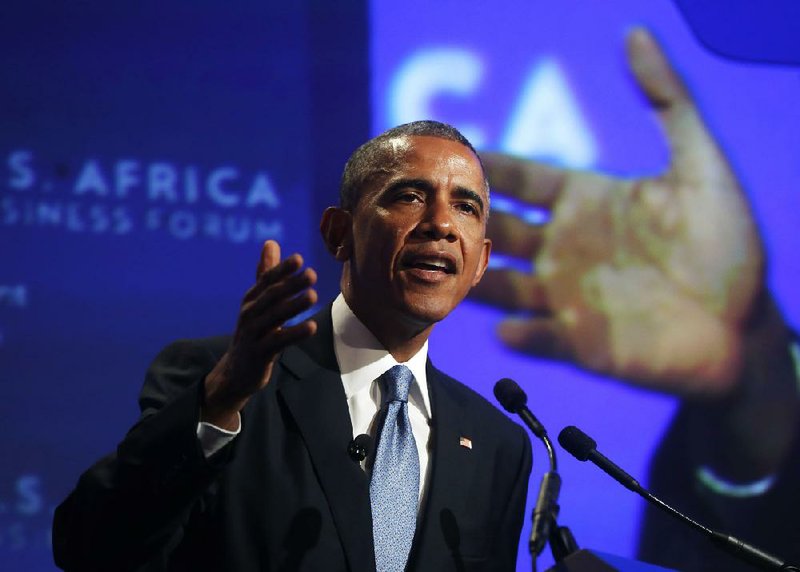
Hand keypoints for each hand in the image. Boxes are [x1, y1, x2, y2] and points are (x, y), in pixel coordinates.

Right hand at [203, 240, 317, 427]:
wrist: (236, 371)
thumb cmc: (253, 332)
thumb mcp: (258, 301)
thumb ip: (266, 273)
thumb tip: (271, 242)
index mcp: (251, 299)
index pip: (266, 280)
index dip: (282, 269)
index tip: (299, 258)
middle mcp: (250, 314)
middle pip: (271, 296)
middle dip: (290, 284)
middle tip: (311, 274)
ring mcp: (253, 334)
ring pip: (274, 317)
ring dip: (293, 306)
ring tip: (313, 296)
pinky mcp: (259, 353)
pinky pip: (278, 342)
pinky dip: (294, 334)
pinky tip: (312, 327)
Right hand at [473, 28, 764, 394]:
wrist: (746, 326)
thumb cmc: (729, 245)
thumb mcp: (702, 167)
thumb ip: (669, 101)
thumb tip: (635, 35)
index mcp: (584, 202)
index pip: (521, 178)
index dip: (486, 165)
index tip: (446, 151)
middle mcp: (563, 246)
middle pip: (497, 229)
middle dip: (462, 219)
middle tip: (426, 210)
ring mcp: (566, 296)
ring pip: (502, 284)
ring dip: (474, 278)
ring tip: (446, 270)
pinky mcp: (579, 343)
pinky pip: (538, 338)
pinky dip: (520, 335)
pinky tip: (508, 329)